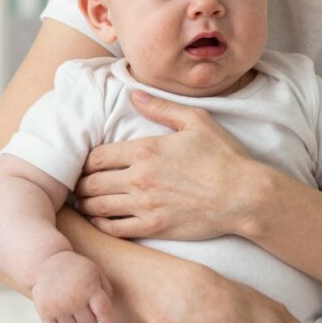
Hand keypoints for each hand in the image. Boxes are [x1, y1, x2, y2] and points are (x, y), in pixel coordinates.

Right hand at [31, 251, 117, 322]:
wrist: (46, 264)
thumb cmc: (75, 269)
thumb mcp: (95, 272)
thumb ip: (106, 290)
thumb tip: (108, 313)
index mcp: (89, 288)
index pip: (103, 311)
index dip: (108, 320)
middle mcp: (74, 299)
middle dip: (91, 320)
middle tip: (87, 312)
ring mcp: (58, 308)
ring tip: (75, 314)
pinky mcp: (45, 313)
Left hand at [74, 91, 261, 240]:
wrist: (243, 195)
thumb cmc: (222, 157)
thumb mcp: (196, 121)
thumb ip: (161, 107)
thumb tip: (134, 94)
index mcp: (145, 150)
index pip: (97, 156)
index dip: (86, 160)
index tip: (86, 163)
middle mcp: (139, 178)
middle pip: (91, 183)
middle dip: (80, 183)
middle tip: (78, 183)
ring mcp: (145, 205)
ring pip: (98, 207)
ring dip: (86, 204)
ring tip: (84, 201)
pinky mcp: (153, 227)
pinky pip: (114, 229)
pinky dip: (100, 224)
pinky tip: (100, 219)